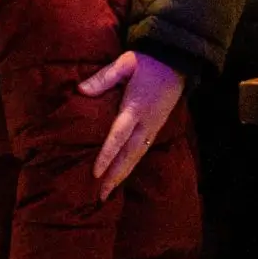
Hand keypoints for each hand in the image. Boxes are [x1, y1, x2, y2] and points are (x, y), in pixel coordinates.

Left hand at [80, 50, 185, 197]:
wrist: (176, 64)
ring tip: (106, 194)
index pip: (119, 135)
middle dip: (114, 176)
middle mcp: (146, 123)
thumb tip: (81, 90)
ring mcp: (152, 128)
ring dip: (121, 176)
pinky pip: (140, 153)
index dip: (107, 154)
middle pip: (128, 155)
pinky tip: (120, 177)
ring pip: (136, 157)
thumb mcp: (126, 63)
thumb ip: (104, 77)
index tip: (95, 172)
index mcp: (136, 107)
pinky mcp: (155, 130)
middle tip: (99, 196)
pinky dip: (130, 167)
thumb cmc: (147, 63)